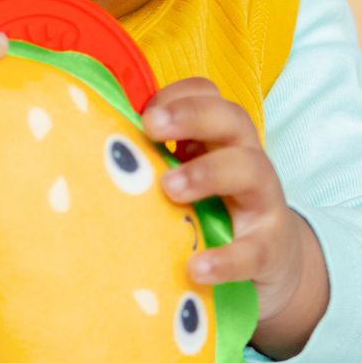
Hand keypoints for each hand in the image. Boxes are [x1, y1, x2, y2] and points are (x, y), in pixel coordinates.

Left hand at [141, 78, 329, 358]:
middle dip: (192, 115)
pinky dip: (224, 259)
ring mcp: (263, 202)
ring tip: (169, 188)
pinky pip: (252, 250)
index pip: (208, 95)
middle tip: (151, 126)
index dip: (179, 95)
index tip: (144, 112)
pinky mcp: (269, 249)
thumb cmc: (215, 210)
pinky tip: (195, 267)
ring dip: (207, 173)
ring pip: (251, 170)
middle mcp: (247, 159)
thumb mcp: (189, 177)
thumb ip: (155, 161)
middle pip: (233, 118)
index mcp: (221, 138)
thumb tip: (90, 146)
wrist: (271, 261)